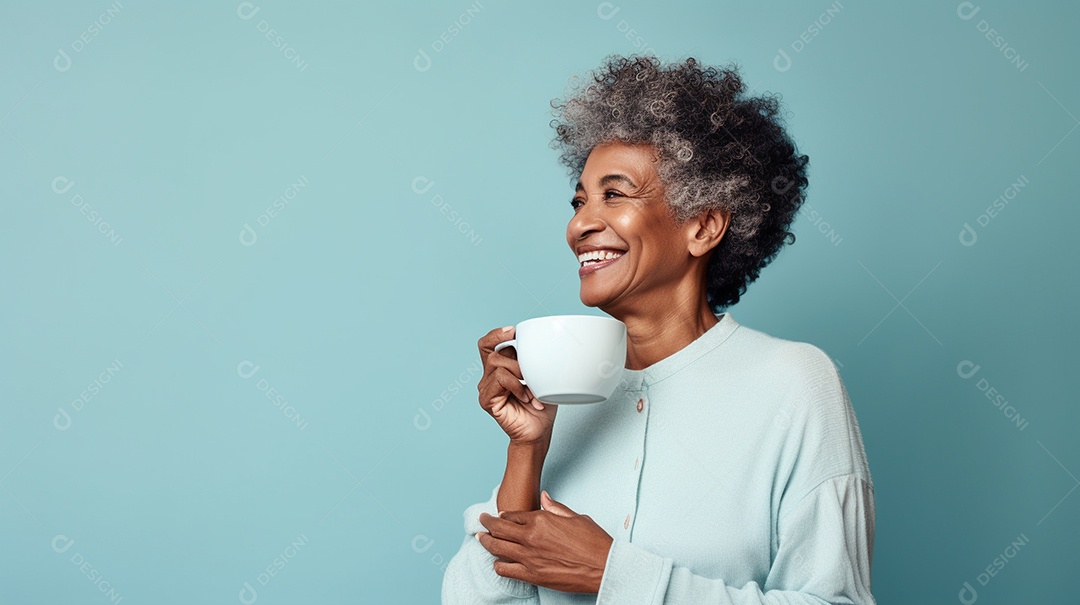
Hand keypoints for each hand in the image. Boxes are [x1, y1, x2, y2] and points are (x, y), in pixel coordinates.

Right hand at [477, 326, 557, 443]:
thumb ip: (534, 359)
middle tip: (531, 372)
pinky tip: (527, 397)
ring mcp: (485, 388)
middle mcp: (489, 376)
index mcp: (499, 367)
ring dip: (519, 373)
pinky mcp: (486, 400)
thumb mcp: (541, 376)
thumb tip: (541, 342)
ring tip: (532, 389)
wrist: (538, 432)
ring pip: (497, 363)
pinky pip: (499, 379)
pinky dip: (516, 386)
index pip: (488, 343)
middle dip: (517, 357)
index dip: (497, 334)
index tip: (513, 331)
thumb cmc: (541, 406)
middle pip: (493, 351)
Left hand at [477, 490, 612, 593]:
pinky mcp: (531, 575)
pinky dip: (498, 564)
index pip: (513, 515)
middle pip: (499, 528)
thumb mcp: (576, 517)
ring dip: (486, 542)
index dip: (504, 515)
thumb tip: (543, 497)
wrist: (604, 567)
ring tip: (480, 538)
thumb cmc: (594, 542)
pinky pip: (504, 569)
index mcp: (541, 519)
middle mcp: (531, 536)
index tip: (499, 516)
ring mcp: (528, 557)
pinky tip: (497, 562)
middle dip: (486, 523)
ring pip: (496, 547)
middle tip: (481, 521)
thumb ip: (555, 508)